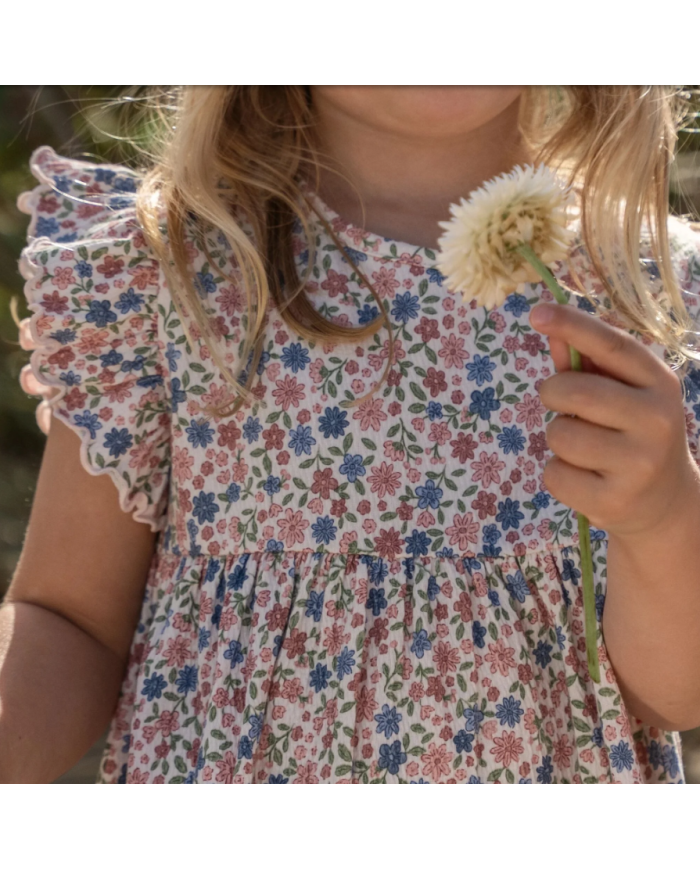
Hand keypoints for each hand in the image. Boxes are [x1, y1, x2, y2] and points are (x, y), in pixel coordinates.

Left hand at [529, 302, 699, 539]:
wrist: (665, 504)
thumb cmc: (631, 434)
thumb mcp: (621, 394)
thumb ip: (585, 363)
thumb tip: (550, 329)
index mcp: (659, 383)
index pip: (612, 345)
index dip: (573, 325)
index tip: (537, 312)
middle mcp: (657, 420)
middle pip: (573, 391)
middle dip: (552, 393)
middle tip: (563, 406)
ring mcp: (638, 464)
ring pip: (559, 434)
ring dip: (557, 438)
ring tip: (583, 448)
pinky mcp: (614, 501)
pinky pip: (555, 474)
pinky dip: (558, 474)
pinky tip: (585, 478)